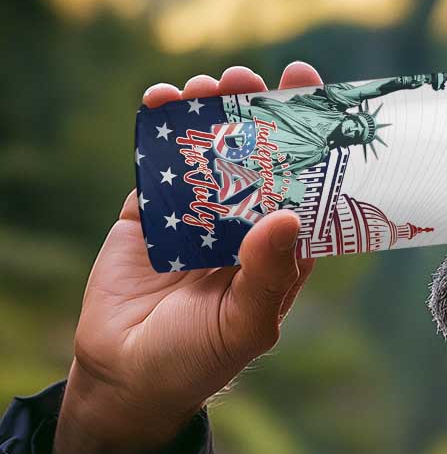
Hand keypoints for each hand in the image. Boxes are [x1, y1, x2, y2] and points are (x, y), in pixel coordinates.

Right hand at [52, 62, 323, 453]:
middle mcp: (244, 224)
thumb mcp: (245, 325)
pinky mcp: (151, 212)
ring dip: (210, 111)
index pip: (304, 186)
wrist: (127, 376)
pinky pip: (159, 162)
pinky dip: (159, 129)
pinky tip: (162, 101)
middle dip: (257, 112)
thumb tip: (286, 216)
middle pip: (257, 156)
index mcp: (280, 249)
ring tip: (208, 85)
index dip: (311, 140)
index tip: (313, 92)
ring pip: (209, 150)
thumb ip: (267, 275)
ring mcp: (197, 214)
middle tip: (251, 77)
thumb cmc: (199, 359)